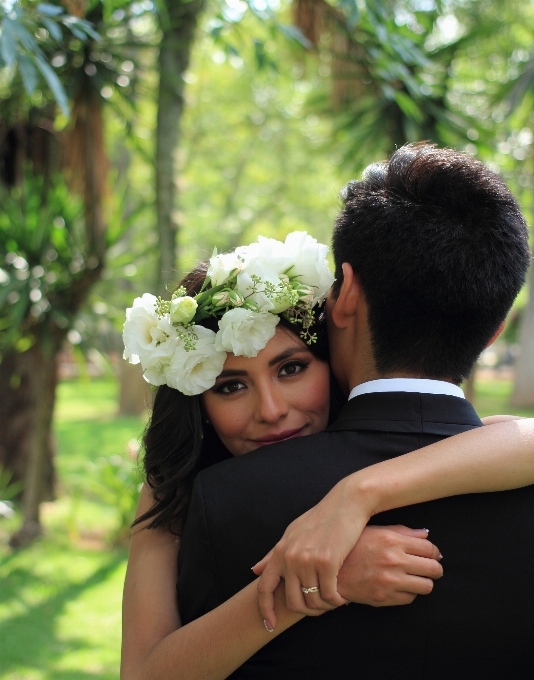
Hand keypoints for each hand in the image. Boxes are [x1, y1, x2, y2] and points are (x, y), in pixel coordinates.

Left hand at [252, 477, 371, 628]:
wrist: (346, 503)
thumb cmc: (321, 518)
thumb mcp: (292, 533)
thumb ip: (273, 554)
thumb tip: (254, 570)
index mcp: (280, 551)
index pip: (263, 588)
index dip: (265, 610)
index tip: (269, 625)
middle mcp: (290, 557)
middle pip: (292, 602)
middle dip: (307, 612)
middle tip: (321, 609)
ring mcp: (307, 559)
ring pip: (313, 601)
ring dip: (325, 606)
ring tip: (334, 600)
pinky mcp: (327, 562)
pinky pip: (329, 595)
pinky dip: (337, 601)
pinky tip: (342, 597)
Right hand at [337, 525, 442, 605]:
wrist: (330, 571)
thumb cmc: (352, 547)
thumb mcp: (374, 530)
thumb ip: (402, 532)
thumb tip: (426, 535)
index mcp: (392, 540)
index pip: (429, 549)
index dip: (434, 552)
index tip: (432, 555)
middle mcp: (393, 560)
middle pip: (433, 568)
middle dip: (435, 569)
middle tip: (430, 568)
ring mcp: (390, 580)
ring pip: (426, 586)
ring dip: (424, 582)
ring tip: (417, 578)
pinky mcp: (384, 597)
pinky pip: (410, 598)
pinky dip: (409, 593)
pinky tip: (400, 586)